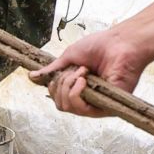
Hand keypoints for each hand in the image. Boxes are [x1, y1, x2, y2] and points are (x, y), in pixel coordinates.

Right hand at [28, 25, 152, 117]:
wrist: (121, 43)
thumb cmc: (100, 46)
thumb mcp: (70, 56)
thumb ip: (53, 70)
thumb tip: (32, 77)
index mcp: (79, 87)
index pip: (57, 97)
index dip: (54, 85)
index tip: (63, 69)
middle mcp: (87, 99)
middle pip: (60, 104)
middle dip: (60, 84)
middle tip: (74, 70)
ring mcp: (96, 105)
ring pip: (68, 108)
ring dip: (68, 87)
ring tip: (82, 73)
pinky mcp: (106, 108)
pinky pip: (82, 110)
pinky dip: (77, 93)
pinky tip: (83, 80)